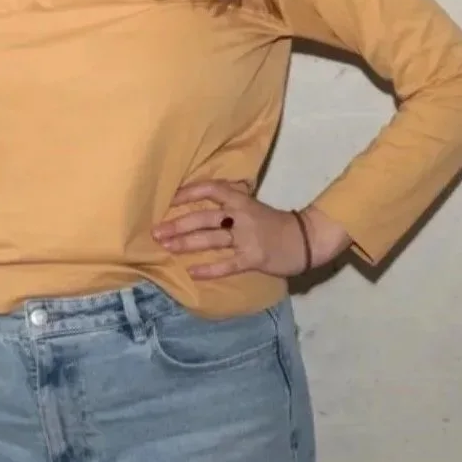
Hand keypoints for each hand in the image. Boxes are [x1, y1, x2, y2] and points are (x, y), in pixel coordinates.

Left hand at [152, 180, 351, 279]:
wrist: (304, 239)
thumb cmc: (273, 223)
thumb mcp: (252, 205)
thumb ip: (230, 201)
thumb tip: (199, 202)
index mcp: (240, 199)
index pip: (210, 189)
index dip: (188, 193)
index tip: (167, 199)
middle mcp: (241, 215)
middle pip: (204, 217)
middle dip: (178, 224)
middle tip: (156, 232)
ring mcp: (247, 237)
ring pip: (211, 239)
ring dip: (186, 243)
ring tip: (166, 247)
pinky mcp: (253, 258)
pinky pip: (227, 264)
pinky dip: (209, 268)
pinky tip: (192, 272)